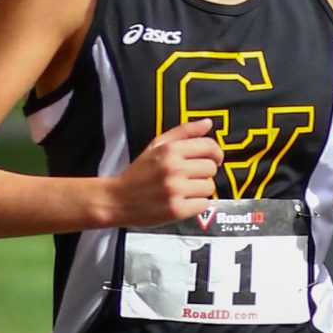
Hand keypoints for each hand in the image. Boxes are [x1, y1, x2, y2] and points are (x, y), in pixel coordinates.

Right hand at [107, 120, 223, 224]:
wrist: (116, 199)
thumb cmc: (138, 174)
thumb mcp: (156, 146)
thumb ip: (183, 132)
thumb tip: (207, 123)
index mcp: (170, 150)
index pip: (209, 146)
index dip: (216, 153)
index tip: (215, 158)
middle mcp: (173, 168)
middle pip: (211, 168)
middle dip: (204, 173)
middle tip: (190, 177)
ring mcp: (175, 190)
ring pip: (209, 187)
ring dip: (200, 190)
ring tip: (184, 190)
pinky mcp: (176, 210)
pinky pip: (203, 204)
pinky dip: (196, 205)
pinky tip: (183, 201)